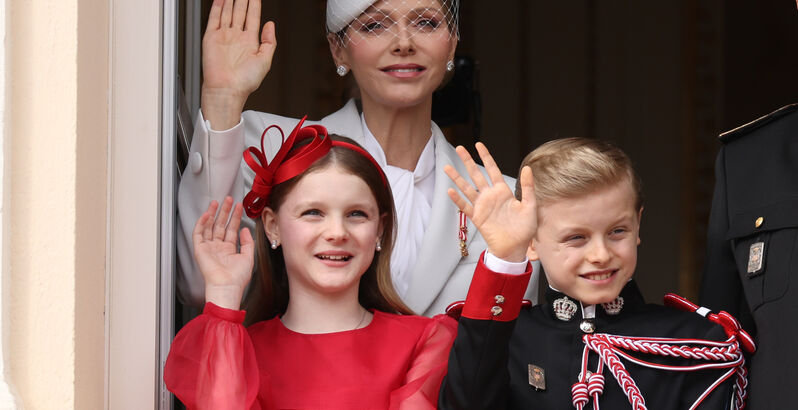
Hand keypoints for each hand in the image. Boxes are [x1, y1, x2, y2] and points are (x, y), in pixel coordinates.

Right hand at [193, 197, 254, 308]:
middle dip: (224, 211)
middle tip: (228, 199)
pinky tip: (206, 214)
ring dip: (212, 214)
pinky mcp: (200, 250)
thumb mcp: (248, 257)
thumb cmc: (237, 278)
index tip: (238, 207)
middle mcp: (218, 247)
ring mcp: (209, 248)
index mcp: (229, 249)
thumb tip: (245, 229)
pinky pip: (198, 234)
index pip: (231, 229)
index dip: (235, 217)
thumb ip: (247, 242)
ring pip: (209, 226)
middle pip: (220, 225)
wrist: (227, 286)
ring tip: (217, 202)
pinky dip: (201, 224)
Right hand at [201, 0, 276, 129]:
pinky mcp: (211, 38)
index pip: (253, 18)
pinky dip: (217, 7)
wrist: (227, 90)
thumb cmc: (244, 82)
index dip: (255, 5)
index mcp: (250, 43)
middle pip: (240, 12)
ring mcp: (223, 37)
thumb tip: (270, 24)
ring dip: (231, 1)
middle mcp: (236, 38)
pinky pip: (214, 18)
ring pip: (228, 12)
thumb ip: (269, 41)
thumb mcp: (265, 61)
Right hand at [444, 143, 536, 261]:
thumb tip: (528, 168)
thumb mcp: (530, 206)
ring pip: (467, 188)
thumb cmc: (525, 229)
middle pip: (476, 174)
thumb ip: (528, 187)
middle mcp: (490, 196)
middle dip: (467, 161)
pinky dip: (457, 199)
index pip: (492, 169)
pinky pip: (465, 206)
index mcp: (503, 191)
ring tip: (447, 167)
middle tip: (459, 148)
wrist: (516, 248)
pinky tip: (450, 191)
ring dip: (457, 178)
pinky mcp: (477, 218)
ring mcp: (482, 206)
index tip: (478, 145)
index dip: (485, 157)